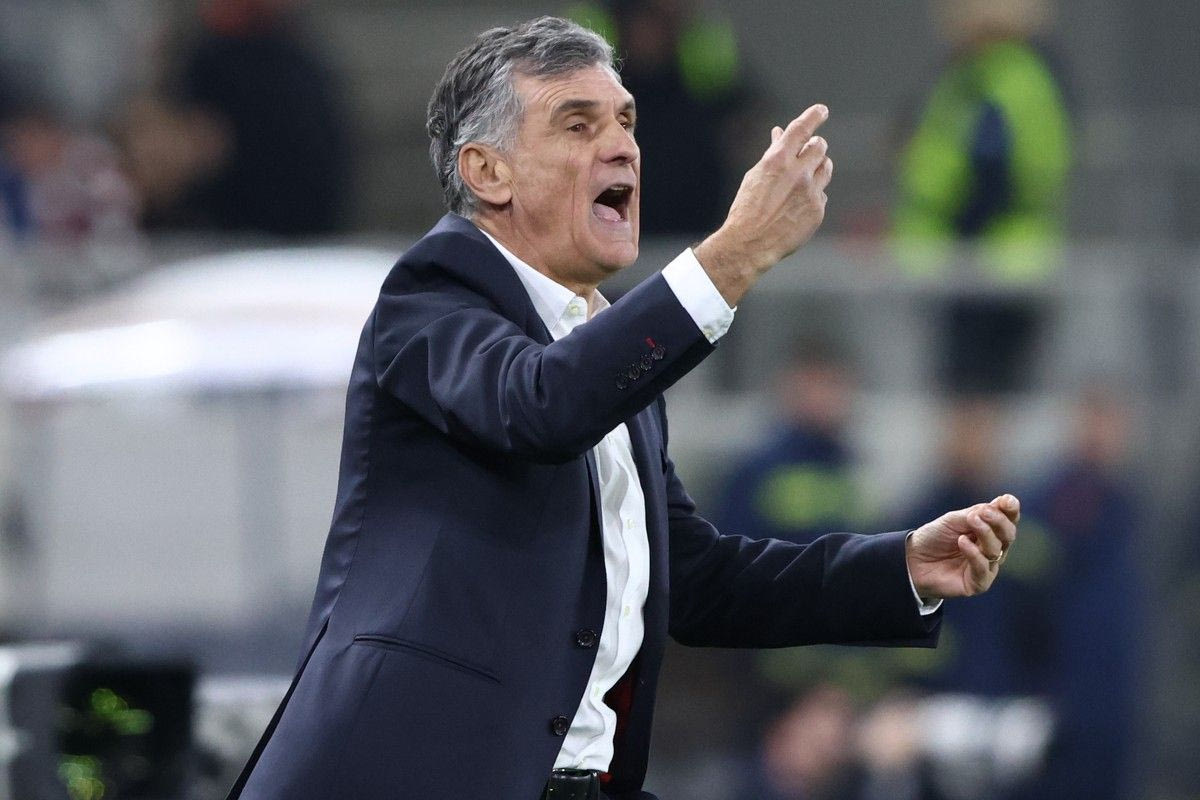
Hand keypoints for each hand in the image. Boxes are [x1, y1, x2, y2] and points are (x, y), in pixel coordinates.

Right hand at [693, 104, 833, 305]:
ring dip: (818, 167)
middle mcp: (798, 173)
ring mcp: (811, 192)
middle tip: (810, 150)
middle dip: (814, 146)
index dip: (814, 116)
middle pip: (819, 146)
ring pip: (826, 168)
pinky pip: (822, 193)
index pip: (801, 129)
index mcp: (778, 160)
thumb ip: (773, 154)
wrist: (750, 243)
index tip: (822, 110)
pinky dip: (813, 194)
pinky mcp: (818, 210)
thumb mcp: (756, 176)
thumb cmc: (747, 208)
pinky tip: (798, 204)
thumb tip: (780, 134)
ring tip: (805, 176)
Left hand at [906, 494, 1018, 598]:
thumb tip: (998, 505)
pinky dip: (974, 553)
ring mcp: (987, 566)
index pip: (1008, 520)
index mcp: (990, 530)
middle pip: (1008, 535)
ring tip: (971, 521)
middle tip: (984, 513)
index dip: (1011, 510)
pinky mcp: (978, 583)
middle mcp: (993, 548)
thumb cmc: (935, 537)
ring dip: (985, 533)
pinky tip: (962, 541)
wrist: (913, 559)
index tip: (1007, 501)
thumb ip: (976, 514)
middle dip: (999, 521)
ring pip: (997, 550)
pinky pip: (983, 567)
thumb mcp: (953, 520)